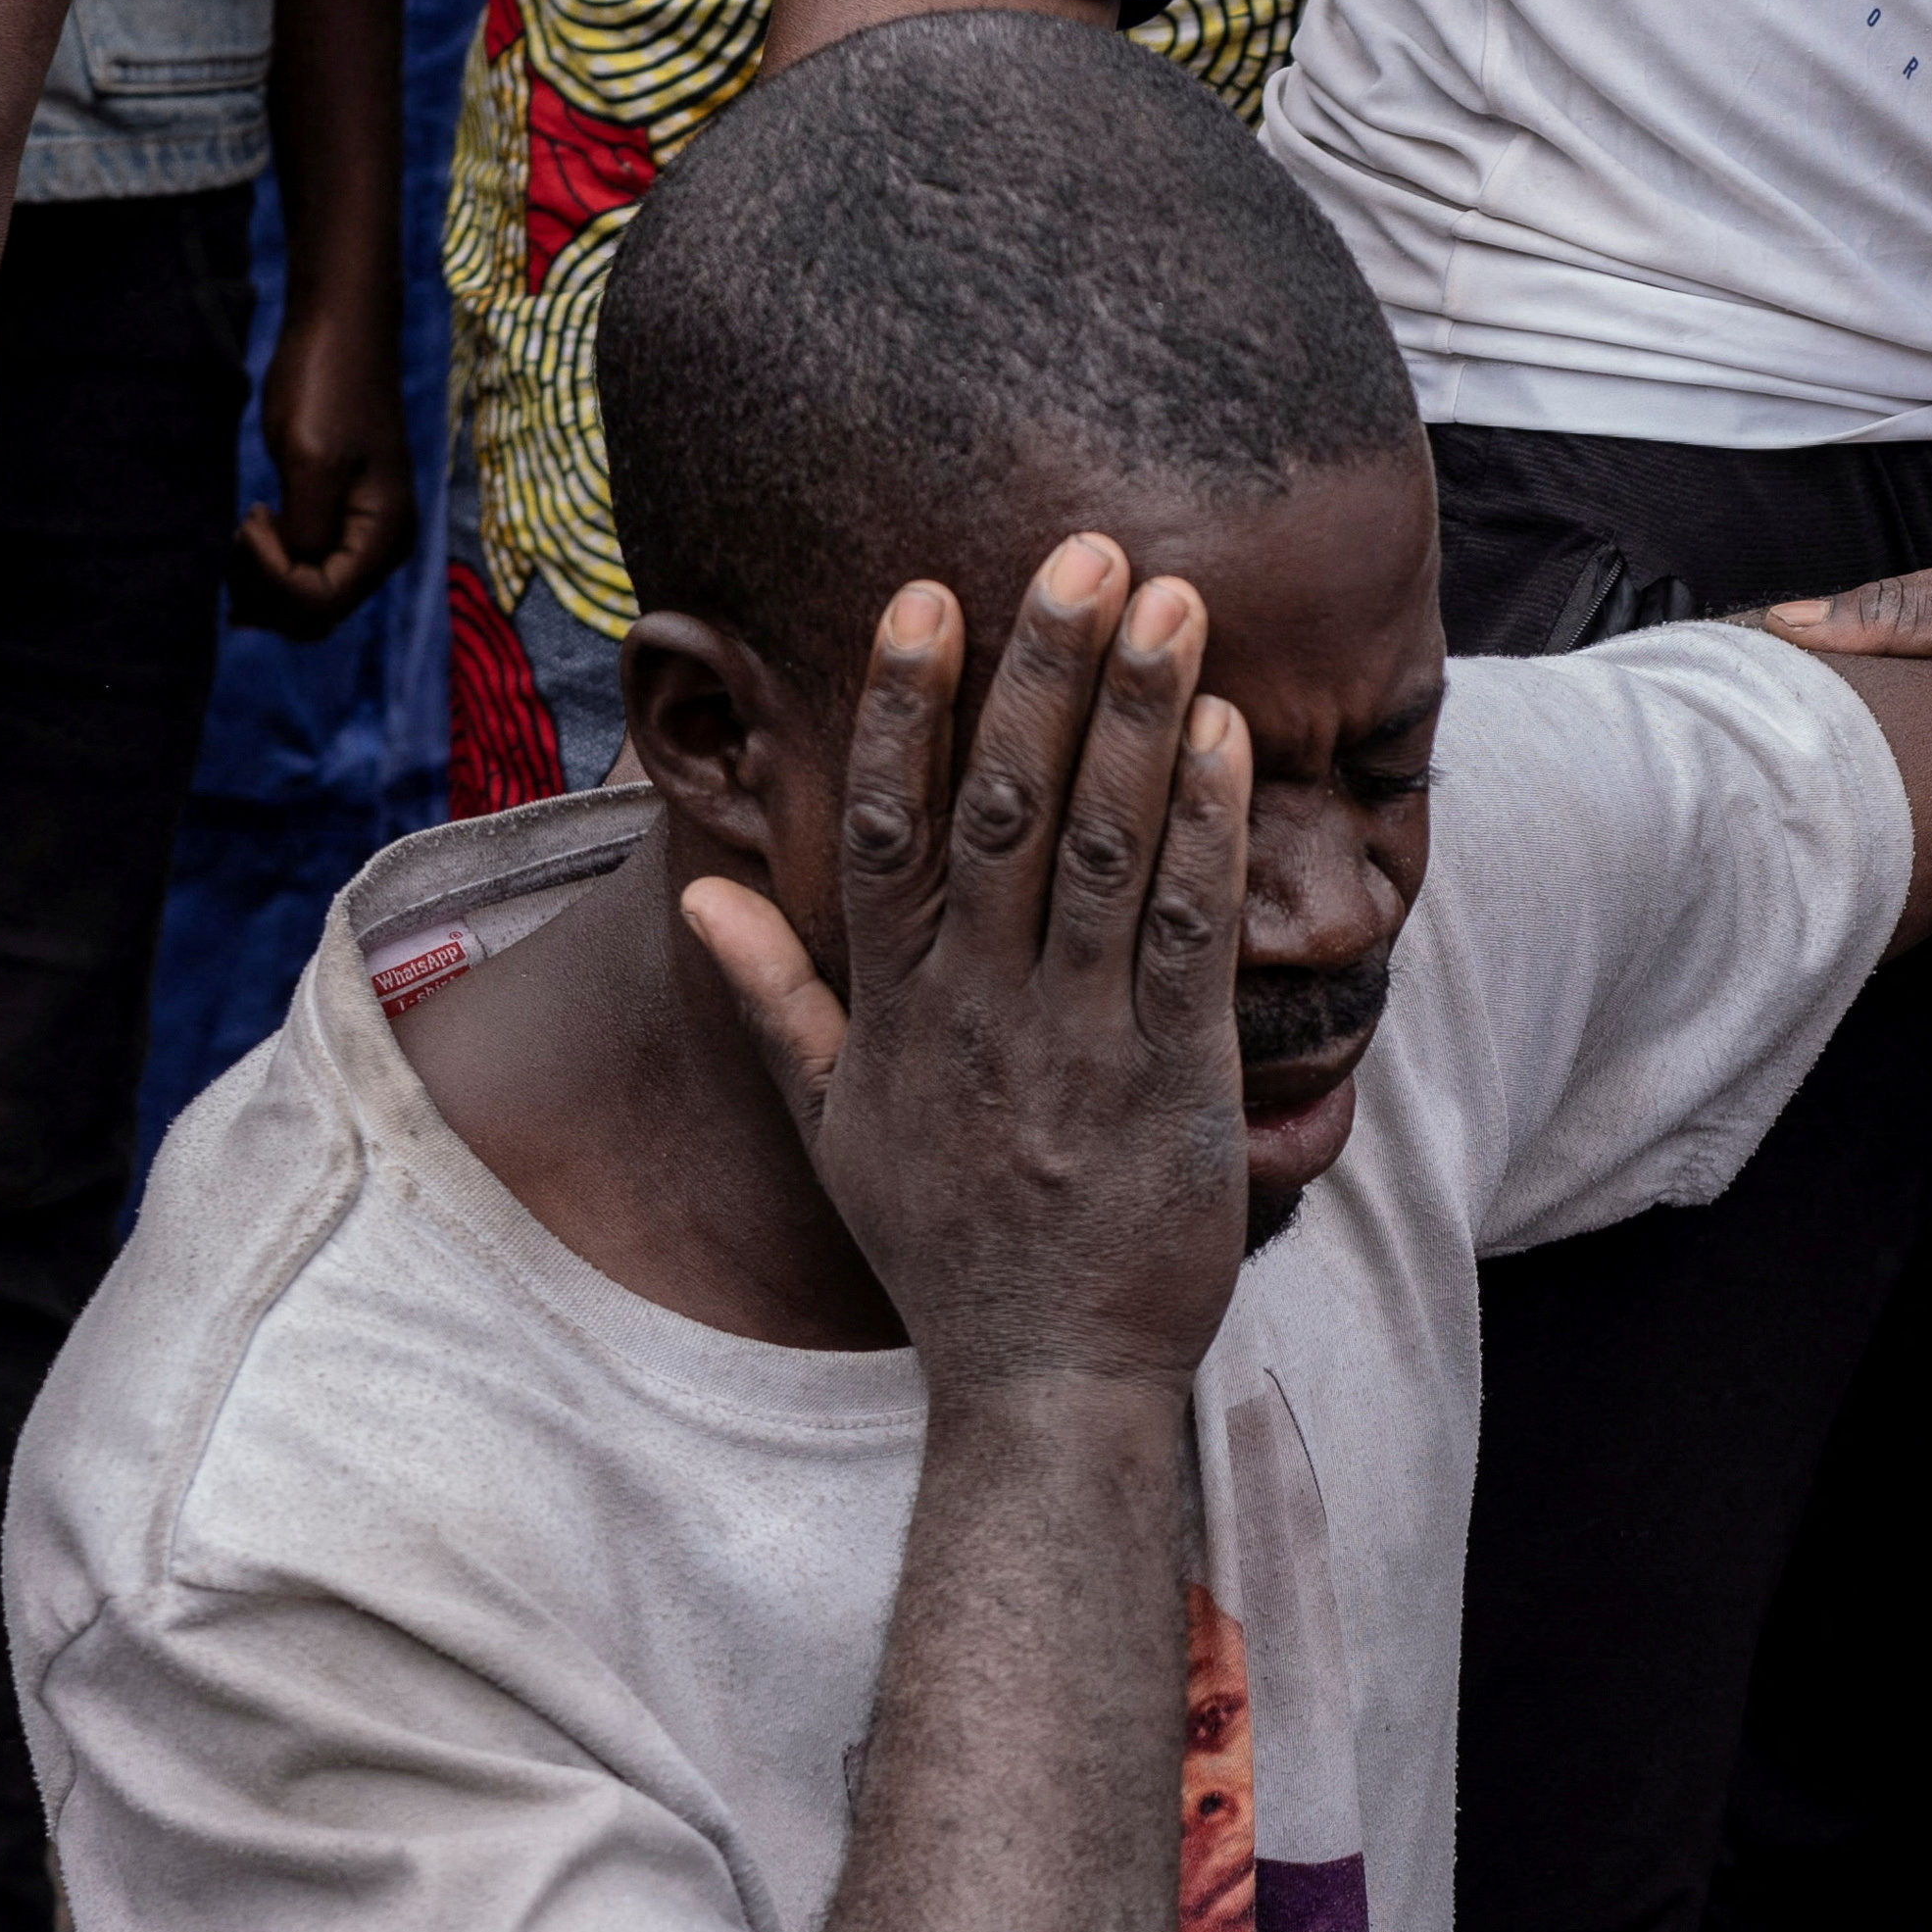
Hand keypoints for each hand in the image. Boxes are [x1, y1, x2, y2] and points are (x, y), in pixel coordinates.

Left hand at [233, 272, 414, 638]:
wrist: (340, 329)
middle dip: (264, 590)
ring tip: (242, 530)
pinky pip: (307, 571)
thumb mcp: (310, 458)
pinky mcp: (342, 519)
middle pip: (315, 615)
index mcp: (384, 535)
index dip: (272, 575)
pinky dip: (271, 567)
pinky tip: (253, 531)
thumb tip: (292, 578)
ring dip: (262, 582)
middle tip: (237, 532)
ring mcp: (363, 535)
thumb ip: (306, 528)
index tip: (252, 514)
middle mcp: (381, 547)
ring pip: (307, 600)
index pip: (319, 600)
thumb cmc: (325, 384)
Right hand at [681, 543, 1253, 1390]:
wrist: (1044, 1381)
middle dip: (1042, 670)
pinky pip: (1187, 932)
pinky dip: (1206, 827)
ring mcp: (1076, 1040)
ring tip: (1170, 601)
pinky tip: (1226, 734)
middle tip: (1083, 549)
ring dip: (1138, 716)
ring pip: (1103, 849)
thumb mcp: (834, 1127)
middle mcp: (978, 1008)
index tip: (924, 596)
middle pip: (1004, 809)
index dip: (903, 709)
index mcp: (896, 1008)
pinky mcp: (1173, 1079)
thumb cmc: (945, 1247)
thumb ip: (778, 1000)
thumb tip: (705, 896)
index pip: (885, 829)